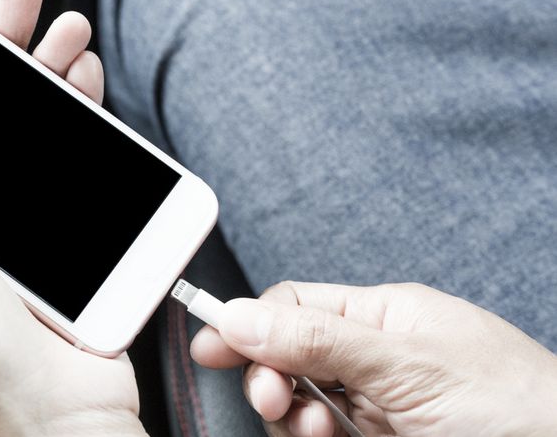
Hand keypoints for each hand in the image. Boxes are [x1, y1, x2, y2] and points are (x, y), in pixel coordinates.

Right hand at [191, 281, 556, 436]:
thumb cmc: (518, 407)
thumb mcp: (407, 364)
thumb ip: (319, 338)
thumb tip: (240, 314)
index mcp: (384, 317)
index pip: (296, 306)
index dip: (249, 323)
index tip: (211, 347)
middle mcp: (376, 359)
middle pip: (289, 359)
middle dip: (271, 378)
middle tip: (275, 401)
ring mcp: (379, 408)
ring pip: (300, 407)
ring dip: (292, 419)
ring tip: (312, 432)